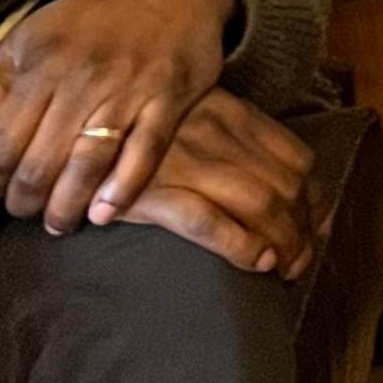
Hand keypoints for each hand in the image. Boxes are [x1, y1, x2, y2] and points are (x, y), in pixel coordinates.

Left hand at [0, 0, 235, 232]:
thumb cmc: (89, 24)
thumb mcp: (28, 39)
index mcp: (42, 61)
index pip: (1, 138)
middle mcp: (83, 76)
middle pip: (42, 160)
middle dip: (25, 200)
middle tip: (23, 213)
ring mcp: (129, 88)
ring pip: (89, 163)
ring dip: (68, 205)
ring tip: (58, 223)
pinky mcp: (169, 98)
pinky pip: (145, 153)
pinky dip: (122, 189)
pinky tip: (103, 213)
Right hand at [104, 89, 324, 281]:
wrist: (66, 131)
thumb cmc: (132, 133)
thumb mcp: (191, 119)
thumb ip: (235, 143)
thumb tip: (290, 192)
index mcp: (230, 112)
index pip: (298, 158)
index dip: (316, 198)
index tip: (316, 226)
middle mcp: (215, 132)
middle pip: (286, 186)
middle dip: (304, 230)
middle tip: (301, 261)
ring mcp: (184, 160)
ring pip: (260, 204)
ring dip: (285, 243)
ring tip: (284, 271)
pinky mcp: (150, 191)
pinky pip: (209, 222)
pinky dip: (242, 245)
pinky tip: (256, 263)